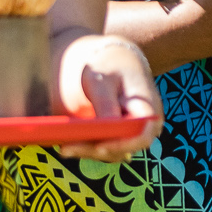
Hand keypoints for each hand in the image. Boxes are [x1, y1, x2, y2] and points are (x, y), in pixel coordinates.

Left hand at [57, 34, 164, 161]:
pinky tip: (67, 144)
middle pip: (123, 148)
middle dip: (94, 150)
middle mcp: (144, 127)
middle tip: (66, 149)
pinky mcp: (118, 136)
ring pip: (111, 151)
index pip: (141, 136)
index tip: (99, 146)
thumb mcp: (103, 79)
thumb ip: (105, 104)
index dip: (121, 144)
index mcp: (148, 110)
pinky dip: (87, 146)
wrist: (114, 59)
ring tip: (63, 148)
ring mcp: (132, 134)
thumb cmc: (111, 66)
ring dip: (87, 151)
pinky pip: (105, 146)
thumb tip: (105, 130)